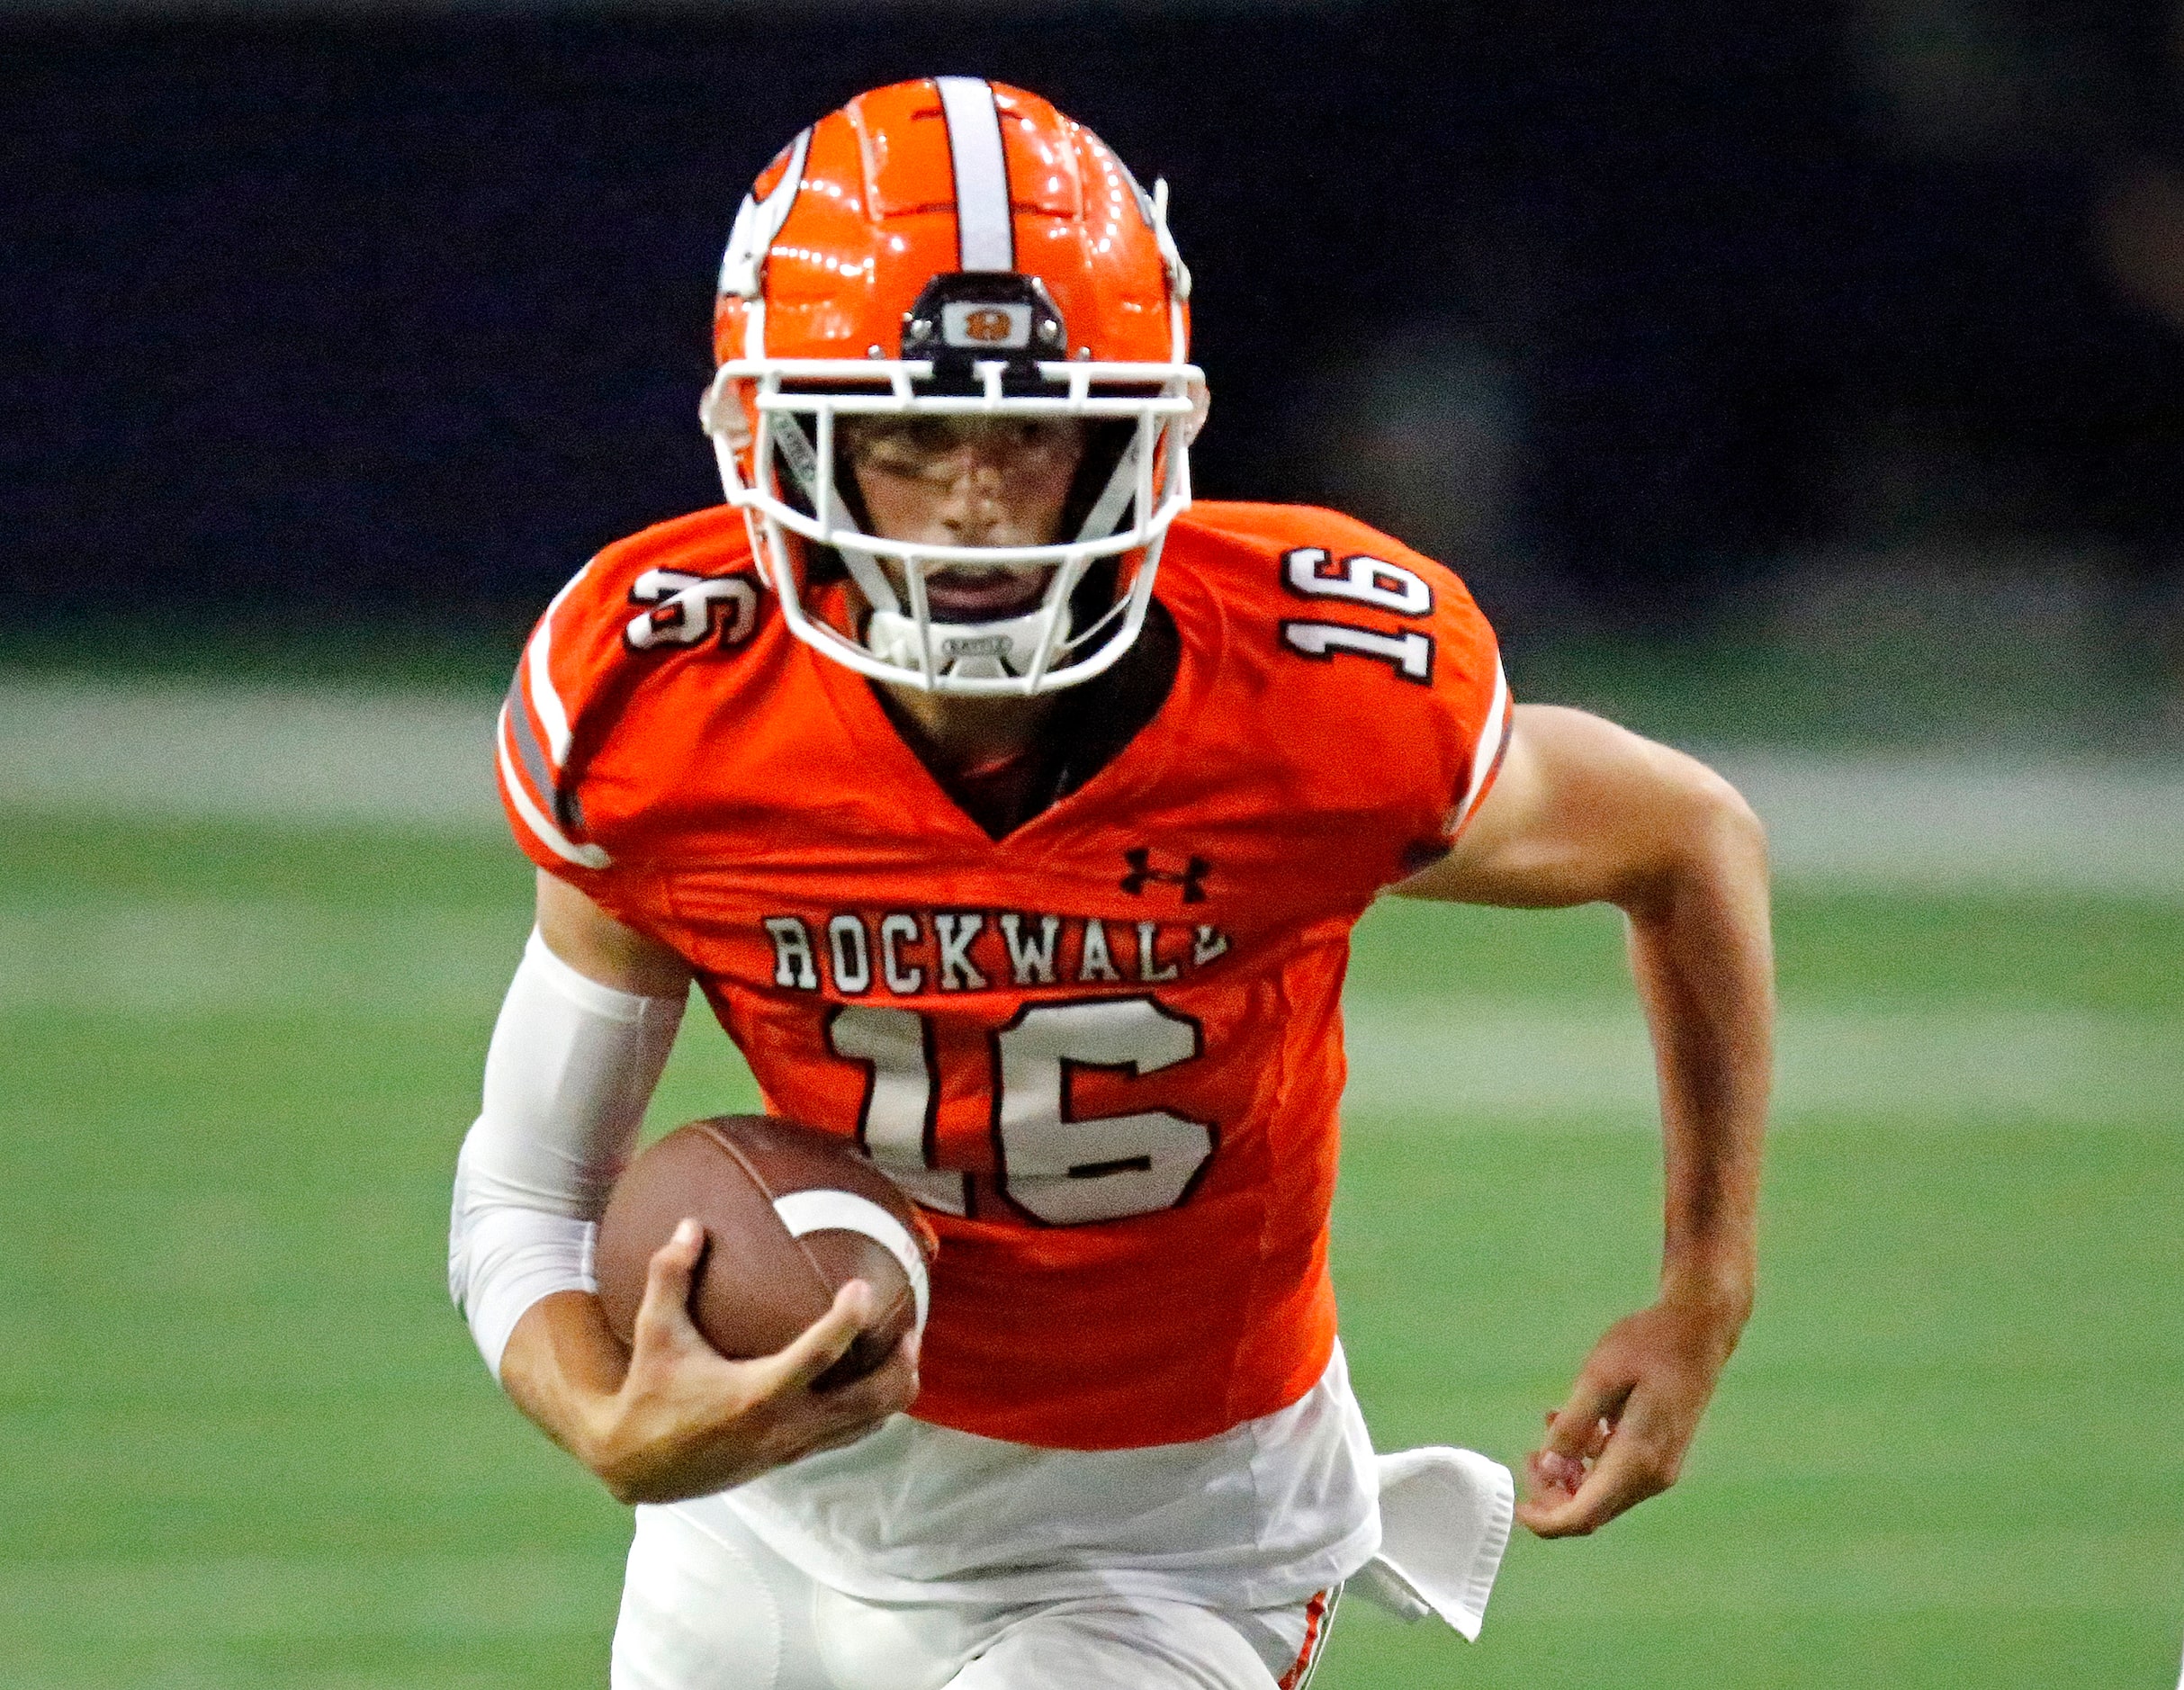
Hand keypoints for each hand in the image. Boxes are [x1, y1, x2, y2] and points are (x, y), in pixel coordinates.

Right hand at [583, 1219, 918, 1504]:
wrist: (638, 1468)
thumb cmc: (648, 1395)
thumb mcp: (654, 1333)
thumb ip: (670, 1276)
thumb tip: (691, 1224)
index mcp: (757, 1394)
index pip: (819, 1356)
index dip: (847, 1321)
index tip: (864, 1287)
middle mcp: (786, 1425)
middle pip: (869, 1400)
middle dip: (898, 1364)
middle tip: (910, 1326)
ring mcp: (794, 1446)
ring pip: (869, 1422)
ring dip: (893, 1387)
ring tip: (904, 1348)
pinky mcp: (793, 1457)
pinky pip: (850, 1433)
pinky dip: (871, 1406)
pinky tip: (870, 1376)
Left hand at [1515, 1295, 1744, 1537]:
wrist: (1699, 1330)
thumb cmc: (1648, 1345)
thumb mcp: (1599, 1377)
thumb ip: (1572, 1425)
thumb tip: (1548, 1467)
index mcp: (1636, 1459)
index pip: (1584, 1514)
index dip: (1547, 1521)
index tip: (1518, 1506)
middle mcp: (1651, 1476)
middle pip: (1592, 1510)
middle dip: (1553, 1493)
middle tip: (1530, 1454)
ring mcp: (1659, 1469)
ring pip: (1602, 1495)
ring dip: (1569, 1475)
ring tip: (1549, 1425)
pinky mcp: (1659, 1457)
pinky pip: (1616, 1475)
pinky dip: (1588, 1461)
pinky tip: (1573, 1423)